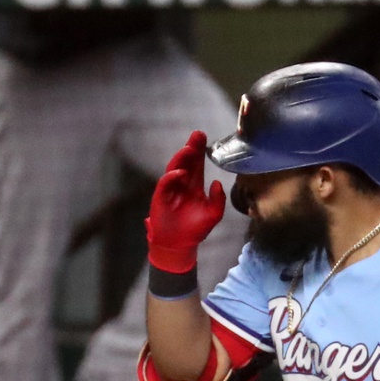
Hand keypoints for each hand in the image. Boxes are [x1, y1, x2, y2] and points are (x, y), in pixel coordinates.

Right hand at [146, 130, 226, 272]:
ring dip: (181, 158)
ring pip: (174, 168)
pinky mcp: (161, 198)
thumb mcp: (213, 215)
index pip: (197, 164)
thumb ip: (218, 200)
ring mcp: (170, 190)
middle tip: (198, 135)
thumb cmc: (195, 230)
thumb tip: (217, 183)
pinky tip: (181, 173)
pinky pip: (165, 183)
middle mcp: (181, 184)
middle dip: (191, 148)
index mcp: (194, 185)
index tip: (203, 137)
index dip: (200, 150)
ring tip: (189, 149)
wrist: (180, 245)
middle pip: (186, 162)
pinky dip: (172, 177)